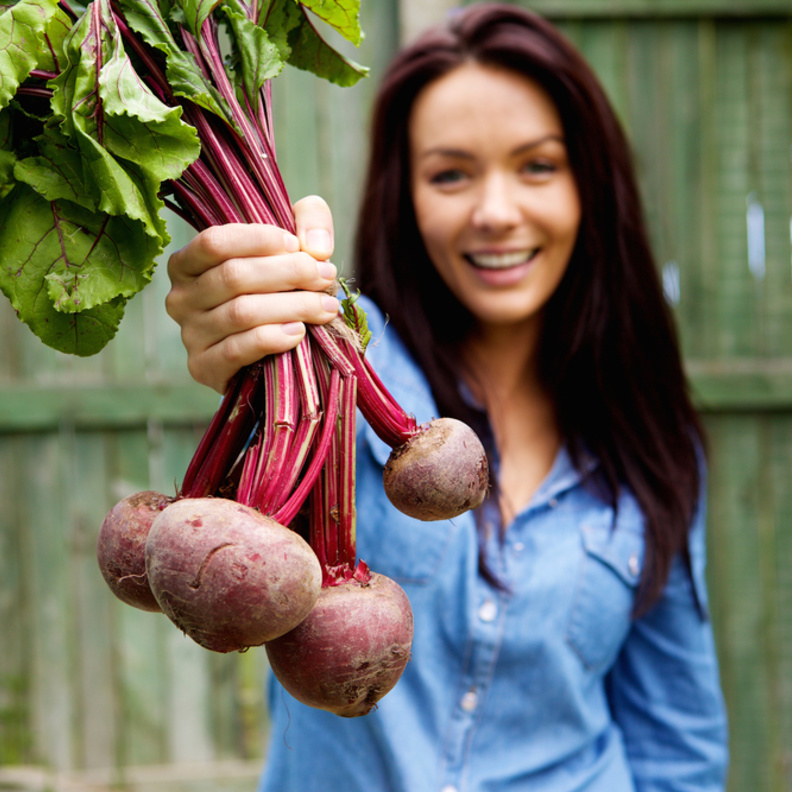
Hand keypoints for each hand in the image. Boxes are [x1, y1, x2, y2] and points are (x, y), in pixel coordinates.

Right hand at [166, 196, 338, 392]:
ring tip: (325, 307)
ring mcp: (190, 334)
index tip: (297, 246)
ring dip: (293, 306)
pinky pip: (238, 349)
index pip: (214, 242)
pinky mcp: (204, 367)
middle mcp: (180, 297)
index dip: (259, 240)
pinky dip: (273, 338)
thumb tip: (316, 247)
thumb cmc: (279, 289)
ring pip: (242, 313)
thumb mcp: (293, 244)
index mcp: (189, 263)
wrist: (273, 351)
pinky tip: (298, 332)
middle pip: (234, 276)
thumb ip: (309, 221)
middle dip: (289, 273)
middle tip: (325, 277)